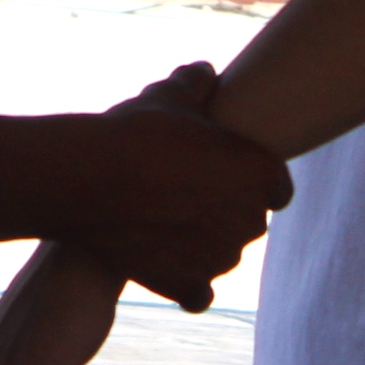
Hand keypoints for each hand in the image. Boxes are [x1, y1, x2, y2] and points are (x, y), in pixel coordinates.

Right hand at [65, 66, 288, 312]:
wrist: (91, 180)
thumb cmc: (136, 132)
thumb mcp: (170, 95)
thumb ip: (196, 84)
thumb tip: (205, 72)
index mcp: (260, 174)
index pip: (274, 182)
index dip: (247, 174)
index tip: (218, 166)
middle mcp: (250, 221)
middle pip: (247, 218)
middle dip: (224, 206)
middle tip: (183, 186)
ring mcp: (220, 259)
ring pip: (222, 252)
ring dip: (203, 240)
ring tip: (161, 216)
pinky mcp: (187, 285)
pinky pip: (199, 292)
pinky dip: (186, 281)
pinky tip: (164, 259)